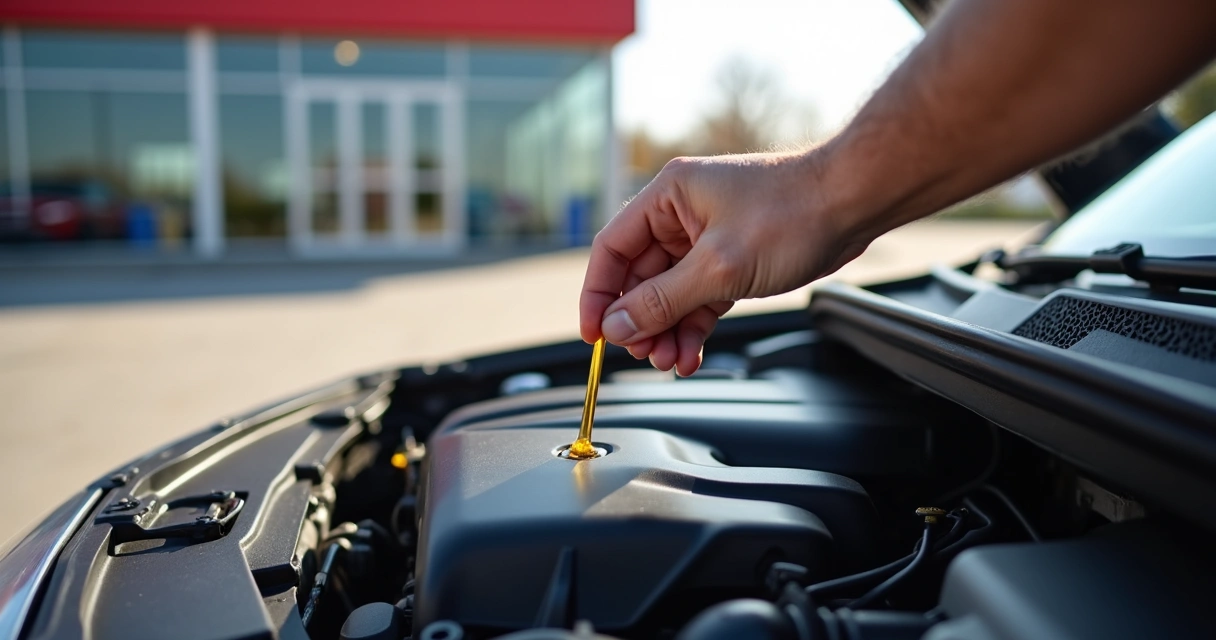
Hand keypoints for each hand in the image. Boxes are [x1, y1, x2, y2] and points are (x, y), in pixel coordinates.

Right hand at [579, 150, 868, 375]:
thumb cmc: (793, 212)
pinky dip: (693, 327)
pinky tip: (691, 353)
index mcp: (668, 196)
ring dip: (666, 330)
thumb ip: (663, 300)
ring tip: (670, 362)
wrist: (853, 203)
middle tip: (642, 354)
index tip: (596, 333)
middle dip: (640, 321)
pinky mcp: (731, 258)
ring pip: (670, 292)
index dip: (598, 294)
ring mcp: (707, 237)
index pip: (612, 249)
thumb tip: (619, 325)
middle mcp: (682, 213)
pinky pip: (698, 298)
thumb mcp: (719, 267)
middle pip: (640, 276)